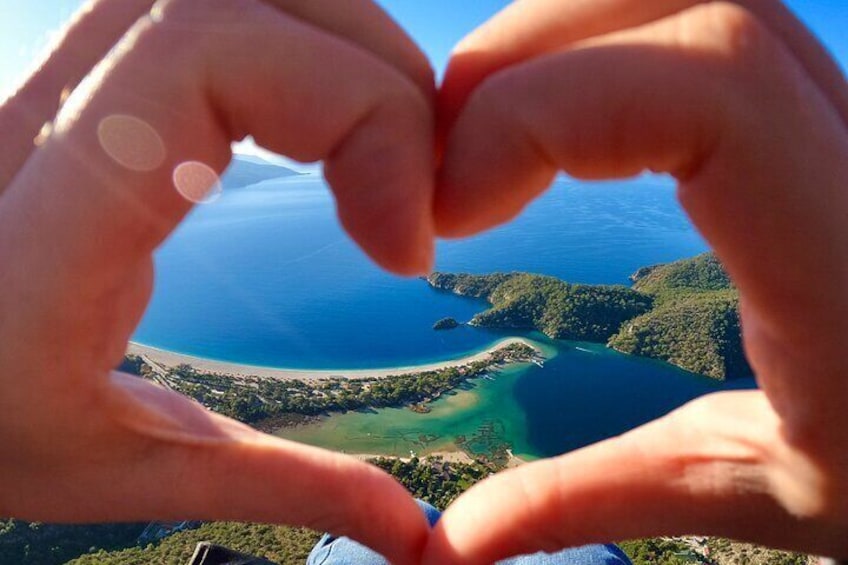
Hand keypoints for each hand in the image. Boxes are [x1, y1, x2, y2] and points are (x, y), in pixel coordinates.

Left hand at [0, 0, 435, 560]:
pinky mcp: (74, 90)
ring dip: (337, 45)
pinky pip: (200, 14)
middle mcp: (30, 128)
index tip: (405, 244)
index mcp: (37, 235)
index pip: (204, 55)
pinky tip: (323, 126)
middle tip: (420, 179)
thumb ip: (277, 485)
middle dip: (370, 69)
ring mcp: (48, 91)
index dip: (352, 111)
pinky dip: (295, 45)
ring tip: (386, 143)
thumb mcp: (123, 469)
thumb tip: (409, 528)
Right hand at [425, 1, 847, 561]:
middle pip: (679, 4)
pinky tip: (550, 127)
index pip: (710, 84)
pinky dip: (594, 52)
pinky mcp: (819, 112)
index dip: (546, 109)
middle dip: (521, 62)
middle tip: (443, 161)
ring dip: (551, 47)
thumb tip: (455, 543)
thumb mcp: (753, 489)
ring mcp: (846, 115)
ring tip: (481, 138)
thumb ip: (592, 500)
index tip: (454, 208)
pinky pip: (699, 30)